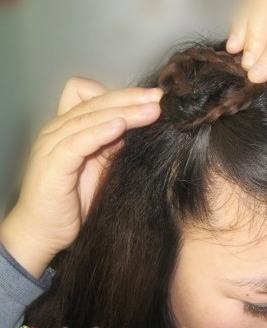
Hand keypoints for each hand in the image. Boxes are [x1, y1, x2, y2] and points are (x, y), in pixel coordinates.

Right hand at [0, 77, 162, 277]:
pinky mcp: (52, 164)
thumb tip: (133, 130)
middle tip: (160, 99)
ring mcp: (52, 145)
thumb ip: (111, 148)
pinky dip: (100, 132)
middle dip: (131, 98)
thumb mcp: (99, 169)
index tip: (154, 99)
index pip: (92, 94)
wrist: (45, 233)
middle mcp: (58, 130)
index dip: (122, 94)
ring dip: (124, 112)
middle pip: (96, 101)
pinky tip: (121, 127)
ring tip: (152, 111)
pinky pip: (77, 141)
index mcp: (69, 128)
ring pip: (90, 117)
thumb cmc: (73, 203)